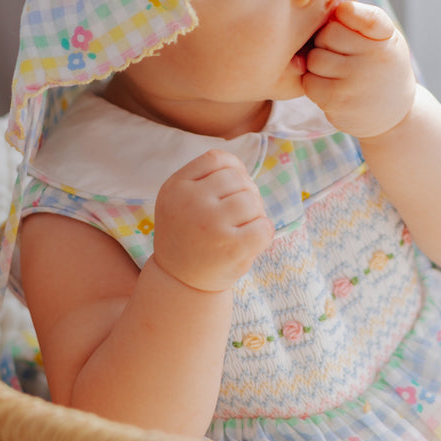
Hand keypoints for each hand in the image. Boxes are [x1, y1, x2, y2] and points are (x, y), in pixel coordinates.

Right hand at [153, 150, 273, 292]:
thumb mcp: (180, 198)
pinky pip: (264, 225)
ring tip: (238, 229)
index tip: (230, 189)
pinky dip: (263, 232)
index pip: (216, 158)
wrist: (180, 281)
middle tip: (234, 216)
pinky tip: (249, 241)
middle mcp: (190, 202)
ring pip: (252, 200)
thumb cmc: (189, 234)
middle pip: (238, 178)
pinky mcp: (231, 247)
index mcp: (176, 186)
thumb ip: (205, 176)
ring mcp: (211, 224)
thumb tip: (242, 169)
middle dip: (244, 193)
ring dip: (253, 213)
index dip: (232, 169)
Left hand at [303, 0, 416, 138]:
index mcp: (384, 36)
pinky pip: (309, 83)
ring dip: (318, 64)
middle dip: (326, 42)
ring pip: (314, 59)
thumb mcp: (386, 37)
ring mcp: (355, 83)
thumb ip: (362, 17)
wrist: (395, 113)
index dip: (343, 13)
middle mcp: (372, 58)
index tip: (344, 16)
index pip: (350, 11)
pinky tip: (330, 86)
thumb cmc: (382, 65)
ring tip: (335, 70)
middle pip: (325, 35)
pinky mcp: (338, 104)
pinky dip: (314, 84)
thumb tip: (332, 7)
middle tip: (339, 52)